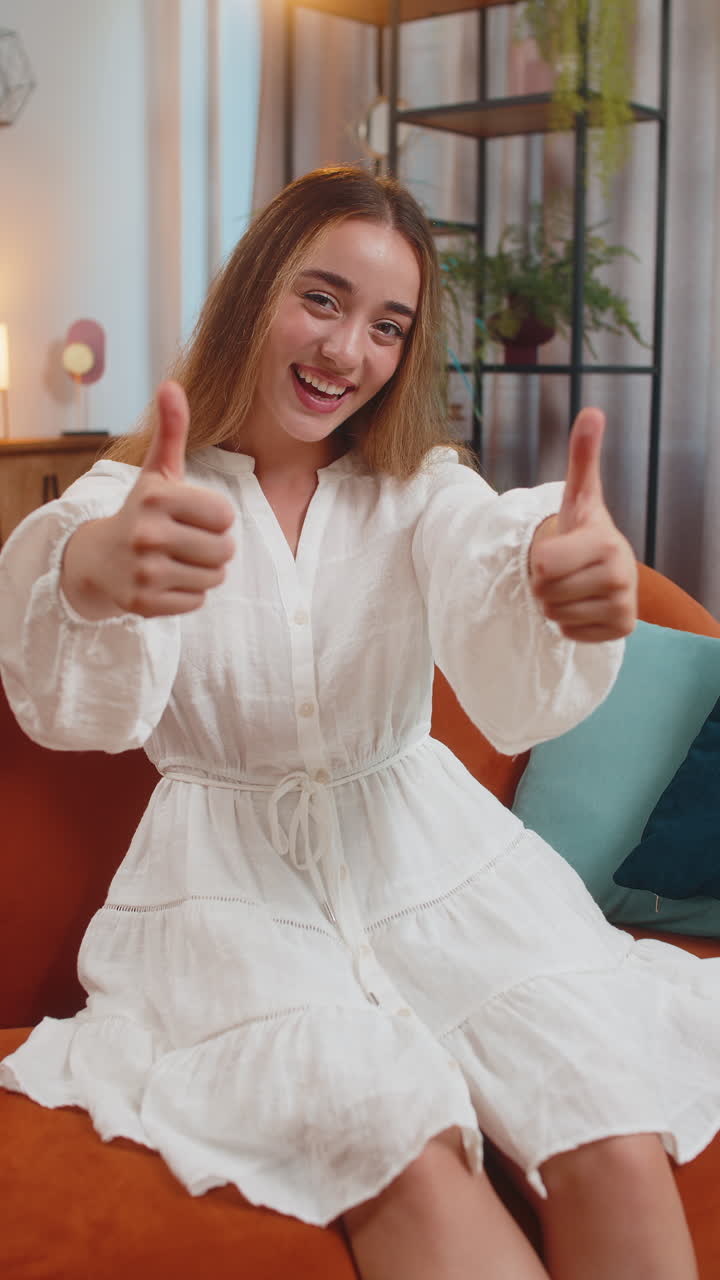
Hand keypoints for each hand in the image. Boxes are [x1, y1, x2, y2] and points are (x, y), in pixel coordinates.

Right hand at [61, 380, 235, 618]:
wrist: (97, 559)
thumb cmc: (141, 511)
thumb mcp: (157, 471)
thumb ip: (172, 431)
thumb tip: (172, 384)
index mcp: (156, 497)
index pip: (225, 515)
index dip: (215, 517)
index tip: (192, 515)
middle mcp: (147, 534)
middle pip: (225, 549)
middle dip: (214, 547)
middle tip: (188, 541)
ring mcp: (144, 572)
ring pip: (214, 577)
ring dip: (204, 571)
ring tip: (178, 560)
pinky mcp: (144, 604)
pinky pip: (197, 601)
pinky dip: (188, 594)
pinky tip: (166, 580)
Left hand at [529, 407, 636, 642]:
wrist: (604, 565)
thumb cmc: (583, 529)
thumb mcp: (578, 494)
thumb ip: (582, 455)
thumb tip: (592, 411)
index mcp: (607, 543)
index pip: (544, 565)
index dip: (540, 559)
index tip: (560, 549)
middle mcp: (622, 577)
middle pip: (544, 593)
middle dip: (545, 584)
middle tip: (566, 570)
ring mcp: (624, 606)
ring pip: (553, 615)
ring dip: (554, 603)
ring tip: (574, 585)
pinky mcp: (622, 631)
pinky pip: (568, 634)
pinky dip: (569, 623)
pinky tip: (584, 604)